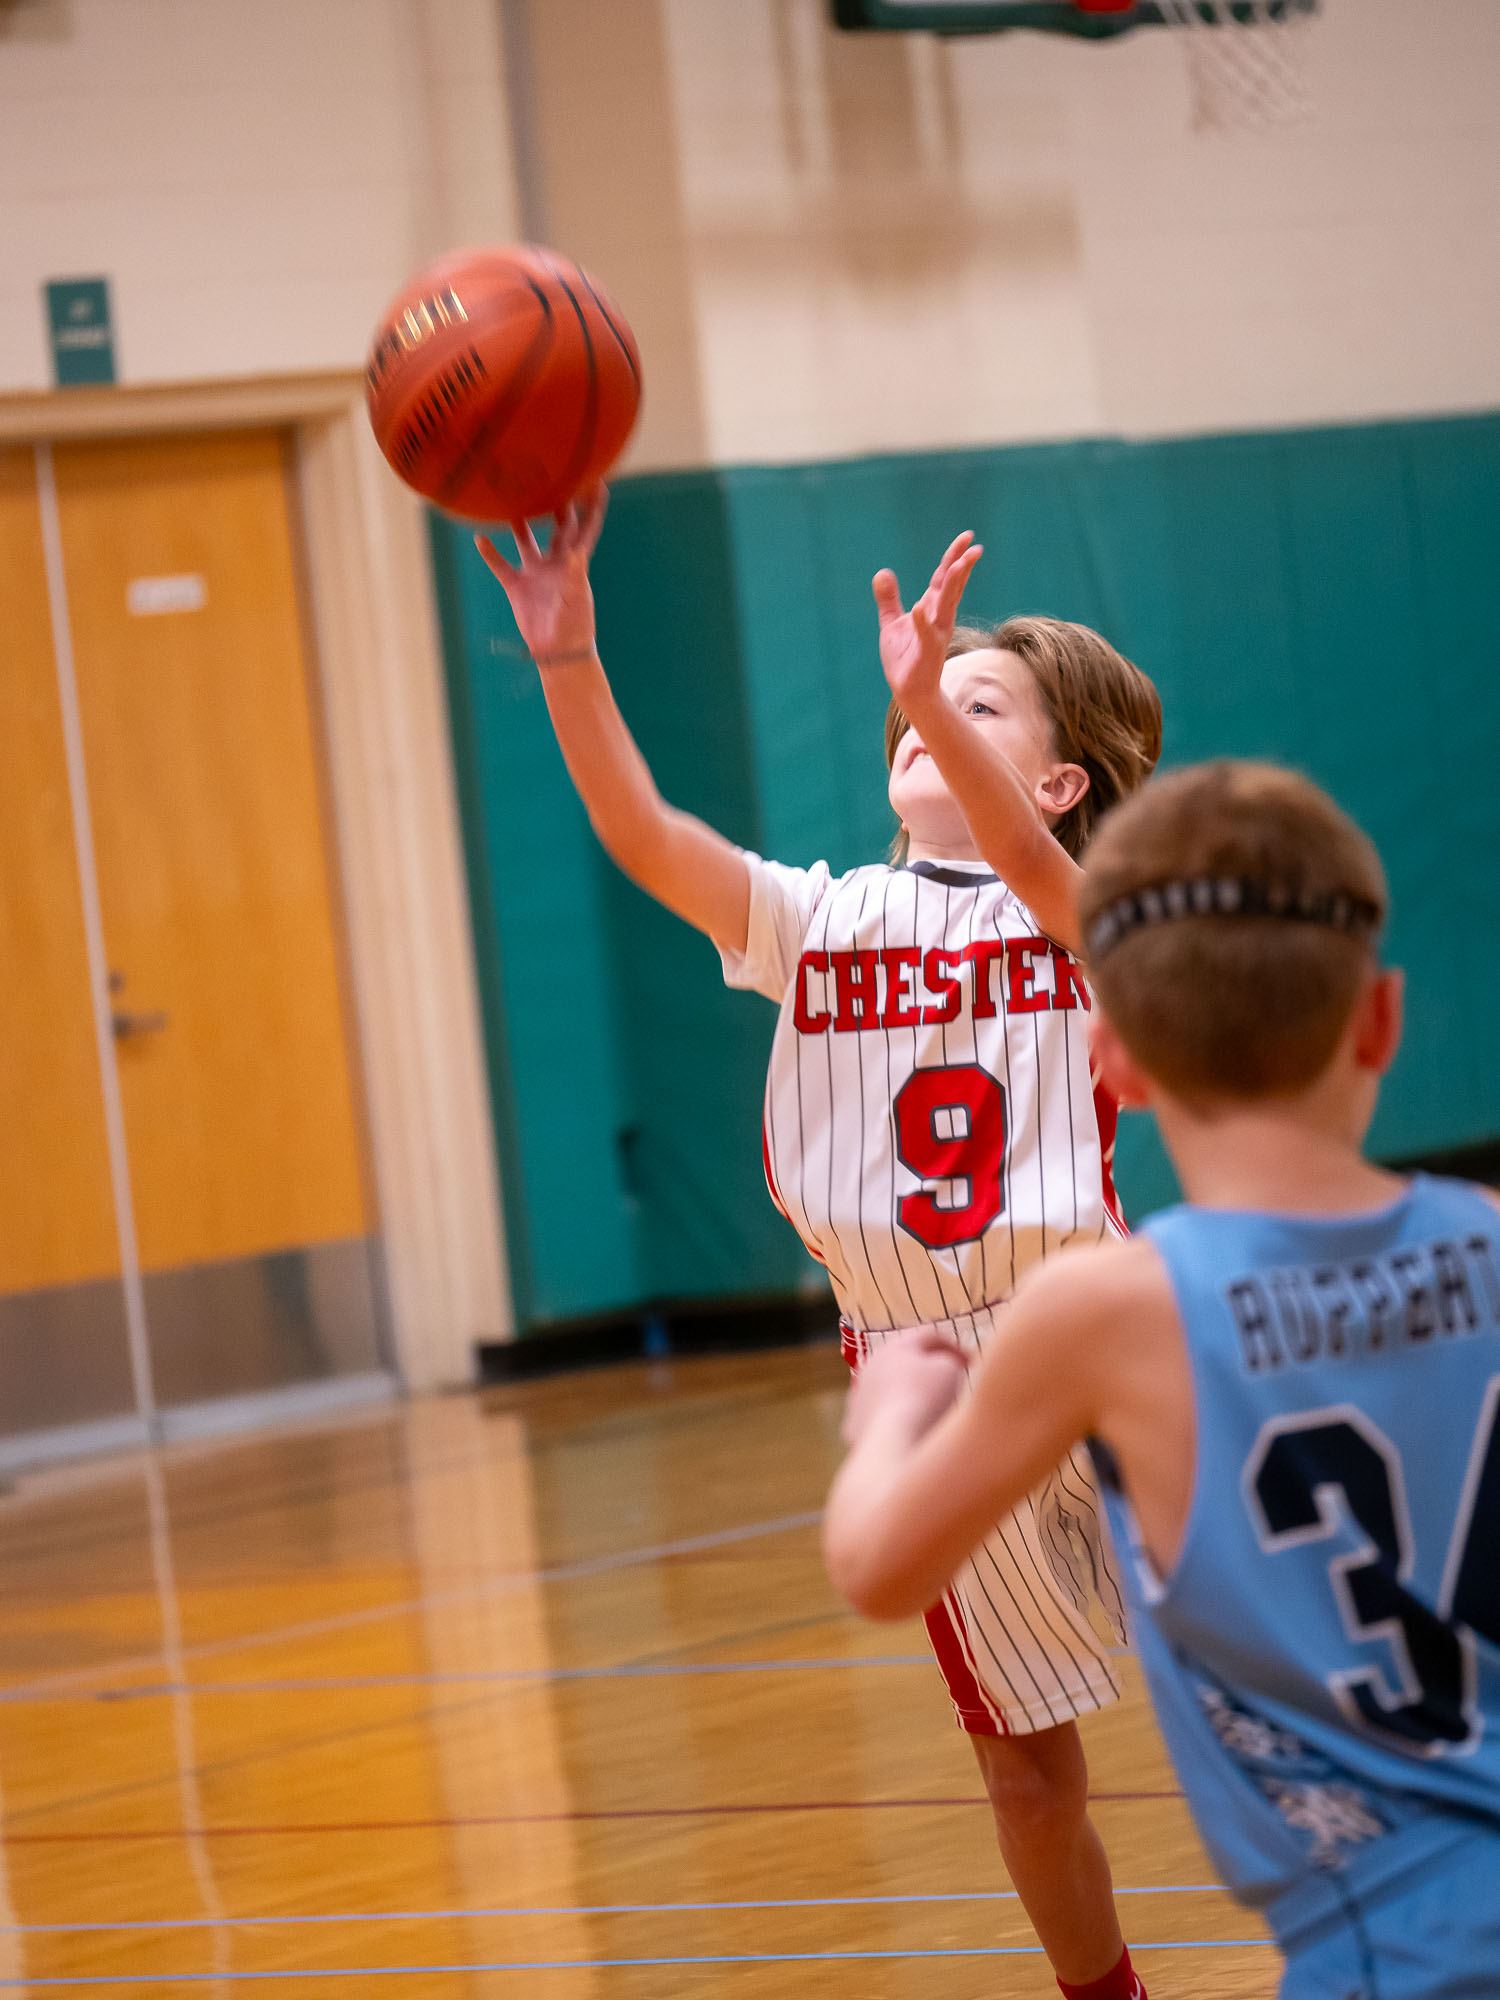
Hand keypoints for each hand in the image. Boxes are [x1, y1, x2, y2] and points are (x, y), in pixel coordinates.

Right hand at [475, 484, 607, 663]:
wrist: (557, 651)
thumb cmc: (574, 626)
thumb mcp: (576, 599)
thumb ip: (576, 575)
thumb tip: (578, 553)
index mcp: (575, 563)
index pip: (586, 528)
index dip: (592, 506)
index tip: (597, 480)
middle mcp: (556, 563)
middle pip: (557, 526)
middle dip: (556, 503)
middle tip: (550, 476)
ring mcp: (536, 573)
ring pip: (527, 540)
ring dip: (520, 522)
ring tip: (511, 498)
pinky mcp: (517, 586)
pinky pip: (500, 565)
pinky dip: (490, 553)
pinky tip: (479, 538)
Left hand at [842, 1329, 968, 1448]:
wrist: (892, 1440)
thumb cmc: (925, 1398)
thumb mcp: (949, 1370)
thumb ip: (950, 1360)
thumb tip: (944, 1365)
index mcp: (896, 1346)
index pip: (928, 1336)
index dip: (954, 1346)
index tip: (970, 1363)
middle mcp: (871, 1366)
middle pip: (904, 1362)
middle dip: (928, 1369)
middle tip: (951, 1382)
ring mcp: (860, 1396)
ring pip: (889, 1390)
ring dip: (909, 1395)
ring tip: (931, 1411)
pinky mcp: (855, 1424)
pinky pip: (880, 1417)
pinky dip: (895, 1420)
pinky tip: (910, 1432)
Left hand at [871, 532, 982, 715]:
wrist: (908, 689)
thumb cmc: (905, 656)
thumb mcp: (891, 622)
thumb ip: (889, 598)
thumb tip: (882, 572)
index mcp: (931, 608)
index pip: (944, 577)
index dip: (953, 557)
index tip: (967, 537)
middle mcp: (938, 617)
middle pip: (951, 587)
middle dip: (961, 566)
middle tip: (973, 546)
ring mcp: (936, 634)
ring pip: (946, 606)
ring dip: (952, 587)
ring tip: (958, 566)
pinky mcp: (927, 651)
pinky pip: (925, 635)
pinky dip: (922, 623)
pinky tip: (918, 609)